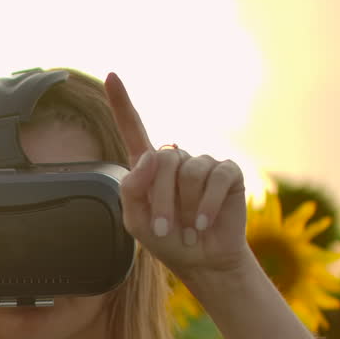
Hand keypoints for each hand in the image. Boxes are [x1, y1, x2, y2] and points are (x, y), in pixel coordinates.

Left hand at [103, 72, 251, 280]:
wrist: (202, 262)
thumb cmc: (168, 241)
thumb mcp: (136, 221)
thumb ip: (131, 188)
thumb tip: (150, 156)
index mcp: (149, 168)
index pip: (134, 129)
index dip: (122, 103)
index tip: (111, 76)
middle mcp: (176, 160)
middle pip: (163, 161)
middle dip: (160, 199)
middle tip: (164, 229)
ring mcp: (204, 163)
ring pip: (189, 171)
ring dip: (184, 205)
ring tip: (187, 228)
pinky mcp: (228, 173)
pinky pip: (215, 177)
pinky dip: (206, 205)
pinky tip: (203, 224)